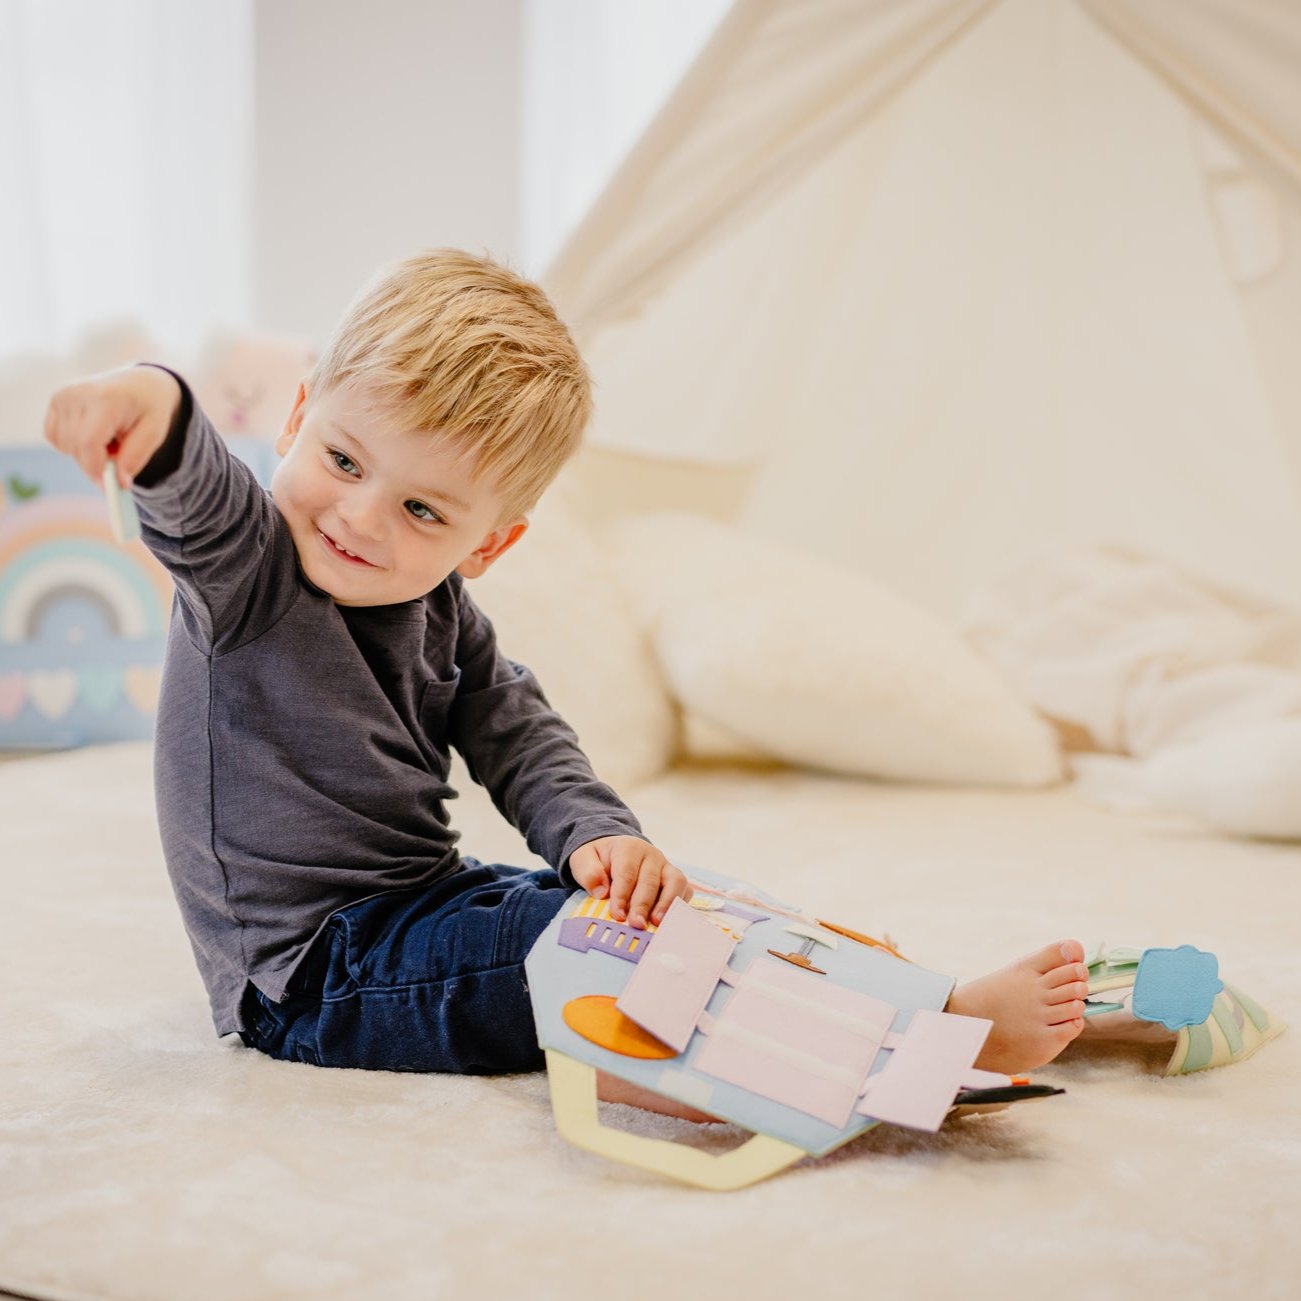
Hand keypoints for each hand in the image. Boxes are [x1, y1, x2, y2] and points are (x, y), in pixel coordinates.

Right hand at [44, 365, 180, 488]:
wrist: (140, 383)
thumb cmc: (149, 408)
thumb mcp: (154, 433)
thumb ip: (135, 458)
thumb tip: (119, 483)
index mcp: (105, 398)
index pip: (88, 442)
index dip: (96, 469)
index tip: (110, 486)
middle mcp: (78, 394)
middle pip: (76, 448)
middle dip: (97, 463)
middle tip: (119, 455)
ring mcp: (63, 396)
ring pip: (65, 447)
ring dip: (87, 453)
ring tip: (110, 438)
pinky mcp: (55, 401)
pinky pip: (56, 439)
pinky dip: (74, 444)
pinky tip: (94, 433)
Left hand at [568, 836, 691, 929]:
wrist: (614, 852)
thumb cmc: (598, 859)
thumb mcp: (583, 859)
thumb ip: (588, 872)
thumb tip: (601, 892)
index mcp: (628, 848)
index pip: (627, 872)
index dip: (622, 895)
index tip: (617, 915)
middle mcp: (651, 855)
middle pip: (650, 880)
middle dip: (643, 904)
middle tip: (636, 924)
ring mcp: (666, 866)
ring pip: (675, 882)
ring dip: (667, 904)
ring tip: (657, 923)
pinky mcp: (675, 879)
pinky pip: (685, 890)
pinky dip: (679, 905)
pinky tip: (669, 921)